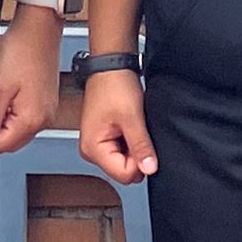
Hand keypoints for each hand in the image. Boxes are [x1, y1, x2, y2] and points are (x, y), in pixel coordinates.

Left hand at [0, 6, 61, 156]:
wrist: (39, 28)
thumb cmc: (21, 50)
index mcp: (32, 121)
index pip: (0, 147)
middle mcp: (44, 120)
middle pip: (10, 141)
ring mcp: (47, 111)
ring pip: (17, 129)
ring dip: (4, 118)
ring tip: (2, 92)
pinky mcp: (46, 101)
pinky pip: (26, 116)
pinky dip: (14, 109)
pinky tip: (11, 89)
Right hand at [77, 68, 158, 183]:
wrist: (110, 66)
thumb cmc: (114, 85)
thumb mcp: (132, 118)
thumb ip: (141, 146)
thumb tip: (150, 169)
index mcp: (93, 149)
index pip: (123, 174)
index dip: (140, 162)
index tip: (144, 143)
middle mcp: (91, 150)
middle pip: (123, 170)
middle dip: (136, 155)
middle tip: (138, 131)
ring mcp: (97, 144)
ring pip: (124, 161)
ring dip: (134, 147)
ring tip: (133, 125)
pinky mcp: (104, 138)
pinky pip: (123, 150)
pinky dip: (131, 141)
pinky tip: (131, 125)